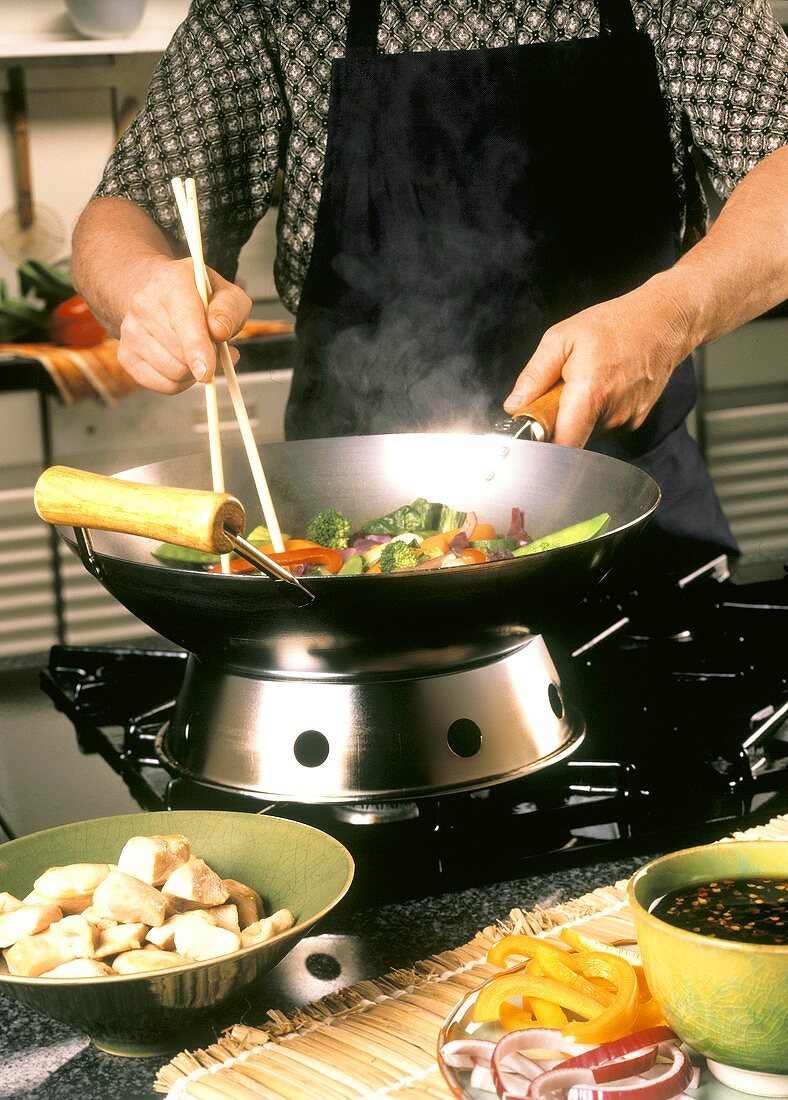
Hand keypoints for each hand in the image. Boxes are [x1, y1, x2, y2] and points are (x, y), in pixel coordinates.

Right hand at [117, 257, 251, 393]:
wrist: (158, 295)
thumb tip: (219, 332)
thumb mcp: (226, 294)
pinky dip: (182, 382)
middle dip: (208, 359)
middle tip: (216, 347)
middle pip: (182, 355)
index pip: (184, 320)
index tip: (206, 371)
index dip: (196, 348)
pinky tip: (184, 362)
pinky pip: (165, 385)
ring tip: (198, 351)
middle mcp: (144, 304)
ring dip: (195, 372)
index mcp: (171, 282)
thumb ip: (230, 310)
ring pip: (174, 373)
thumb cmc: (200, 297)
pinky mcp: (126, 355)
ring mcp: (130, 331)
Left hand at [503, 281, 694, 447]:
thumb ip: (534, 375)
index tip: (533, 431)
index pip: (562, 446)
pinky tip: (604, 383)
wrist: (664, 320)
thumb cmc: (615, 324)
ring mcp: (627, 419)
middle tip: (559, 390)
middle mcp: (613, 413)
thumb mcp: (562, 338)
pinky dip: (596, 409)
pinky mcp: (635, 420)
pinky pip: (603, 423)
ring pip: (587, 429)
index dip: (543, 446)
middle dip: (558, 419)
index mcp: (591, 394)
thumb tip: (515, 405)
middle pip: (571, 436)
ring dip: (578, 412)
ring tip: (587, 379)